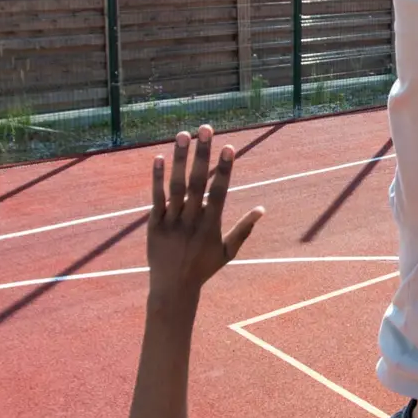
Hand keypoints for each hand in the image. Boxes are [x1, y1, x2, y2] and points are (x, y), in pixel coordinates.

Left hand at [147, 127, 262, 307]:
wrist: (173, 288)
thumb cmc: (203, 268)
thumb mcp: (227, 251)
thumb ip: (244, 229)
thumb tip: (262, 209)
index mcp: (211, 225)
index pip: (219, 192)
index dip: (224, 169)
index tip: (228, 147)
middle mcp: (192, 221)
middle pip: (198, 182)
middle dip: (203, 155)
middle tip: (205, 129)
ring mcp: (172, 222)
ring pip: (176, 186)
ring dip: (179, 159)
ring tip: (183, 134)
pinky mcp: (154, 225)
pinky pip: (156, 198)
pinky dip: (157, 178)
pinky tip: (158, 157)